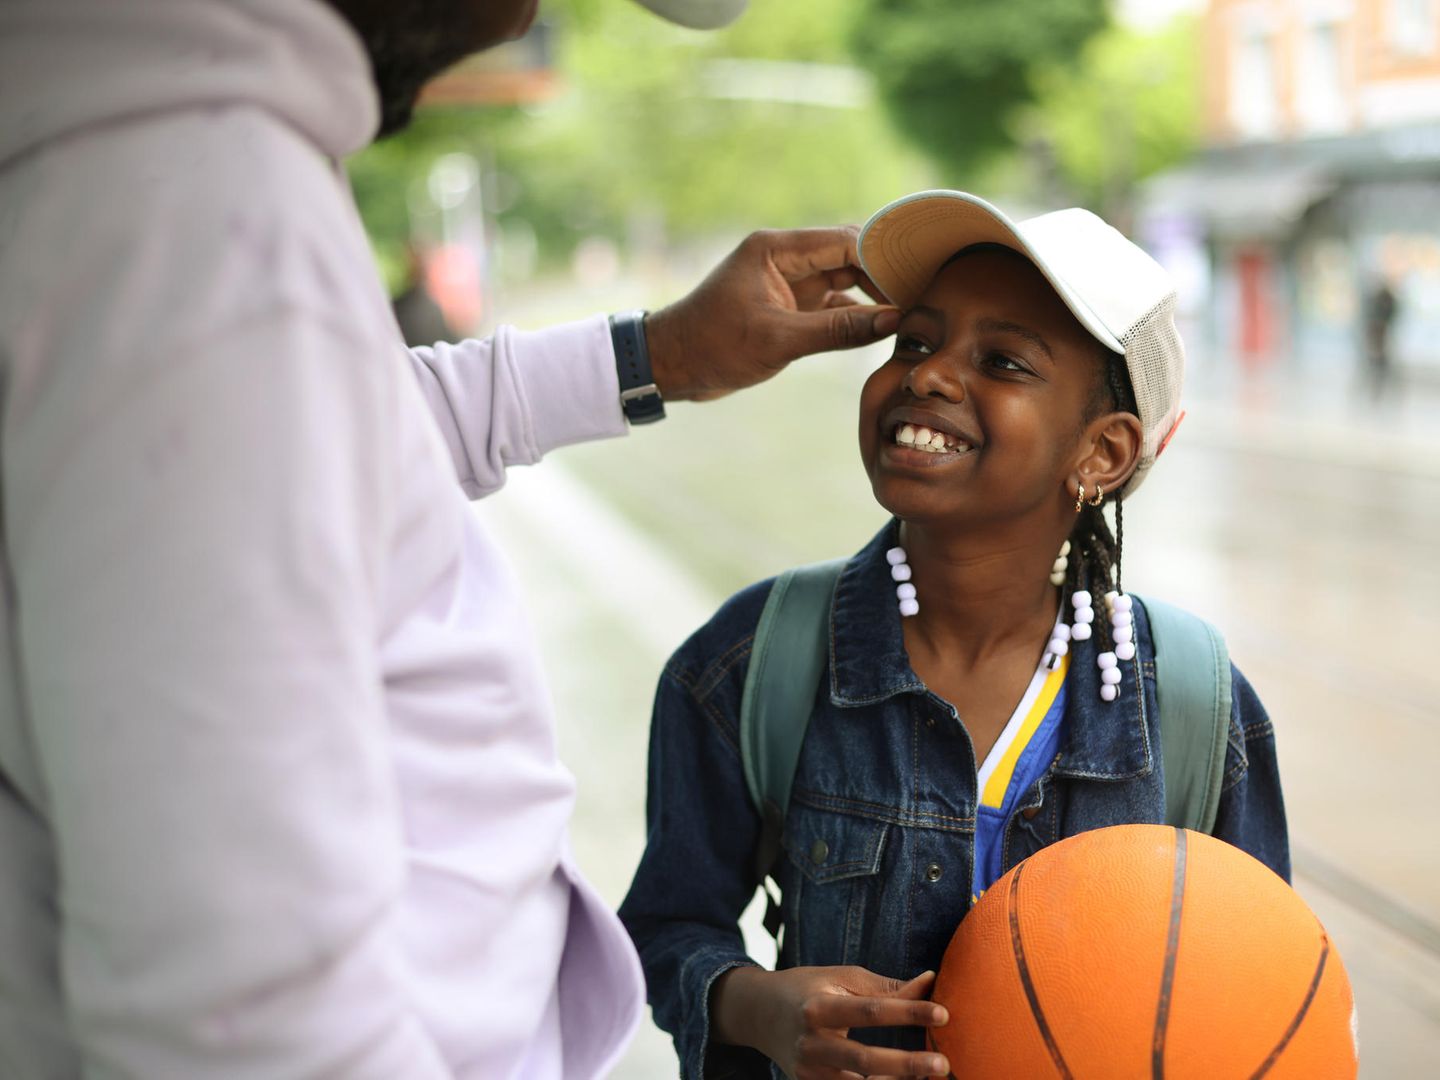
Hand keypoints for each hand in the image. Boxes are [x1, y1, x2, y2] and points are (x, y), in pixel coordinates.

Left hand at [644, 227, 900, 401]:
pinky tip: (883, 328)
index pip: (844, 240)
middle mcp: (785, 259)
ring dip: (873, 295)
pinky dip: (856, 315)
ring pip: (844, 280)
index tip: (917, 274)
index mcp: (776, 249)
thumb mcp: (777, 341)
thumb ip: (836, 331)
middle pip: (849, 254)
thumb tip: (891, 321)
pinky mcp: (788, 308)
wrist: (671, 365)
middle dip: (884, 272)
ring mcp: (788, 283)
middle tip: (923, 291)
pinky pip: (832, 305)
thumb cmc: (712, 346)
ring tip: (911, 309)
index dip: (883, 256)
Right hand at [712, 965, 949, 1079]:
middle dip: (905, 1064)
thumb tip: (930, 982)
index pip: (871, 1010)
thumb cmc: (808, 989)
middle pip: (863, 1060)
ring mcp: (808, 1071)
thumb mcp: (841, 978)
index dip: (909, 1011)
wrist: (758, 1014)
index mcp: (819, 1006)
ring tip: (928, 1077)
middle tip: (942, 1064)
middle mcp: (811, 1042)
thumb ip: (885, 986)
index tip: (943, 1013)